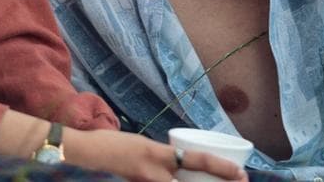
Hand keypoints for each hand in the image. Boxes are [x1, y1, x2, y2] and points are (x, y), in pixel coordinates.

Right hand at [64, 128, 246, 181]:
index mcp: (159, 152)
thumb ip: (161, 159)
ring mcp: (145, 180)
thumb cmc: (110, 145)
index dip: (221, 167)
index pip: (198, 160)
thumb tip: (176, 168)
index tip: (240, 173)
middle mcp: (154, 169)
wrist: (83, 152)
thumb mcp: (142, 146)